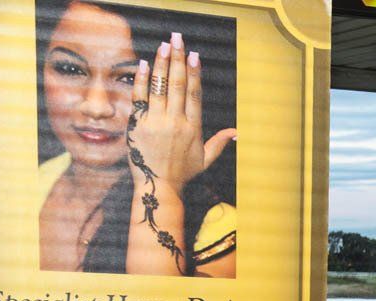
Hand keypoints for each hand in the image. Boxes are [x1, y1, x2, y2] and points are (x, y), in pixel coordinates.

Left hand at [129, 33, 235, 195]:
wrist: (157, 186)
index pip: (194, 94)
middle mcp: (175, 122)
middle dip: (178, 59)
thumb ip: (220, 143)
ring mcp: (156, 122)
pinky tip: (143, 63)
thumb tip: (237, 132)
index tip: (194, 55)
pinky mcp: (138, 125)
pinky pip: (140, 98)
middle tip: (177, 39)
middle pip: (178, 85)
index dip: (194, 73)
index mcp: (192, 128)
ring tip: (163, 45)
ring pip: (159, 87)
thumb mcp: (205, 160)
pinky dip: (142, 80)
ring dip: (161, 63)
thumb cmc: (182, 173)